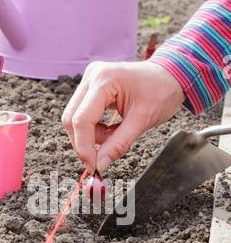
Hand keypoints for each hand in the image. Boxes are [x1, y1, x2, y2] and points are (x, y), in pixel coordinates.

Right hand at [61, 61, 184, 173]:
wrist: (171, 75)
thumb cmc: (161, 92)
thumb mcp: (142, 121)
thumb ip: (118, 144)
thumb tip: (100, 166)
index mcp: (104, 80)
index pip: (82, 120)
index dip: (84, 147)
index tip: (93, 167)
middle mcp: (91, 77)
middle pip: (72, 119)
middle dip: (84, 143)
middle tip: (99, 161)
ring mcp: (89, 81)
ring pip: (75, 119)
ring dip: (91, 137)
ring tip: (114, 137)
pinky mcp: (91, 88)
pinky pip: (82, 115)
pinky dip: (94, 129)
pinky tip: (111, 129)